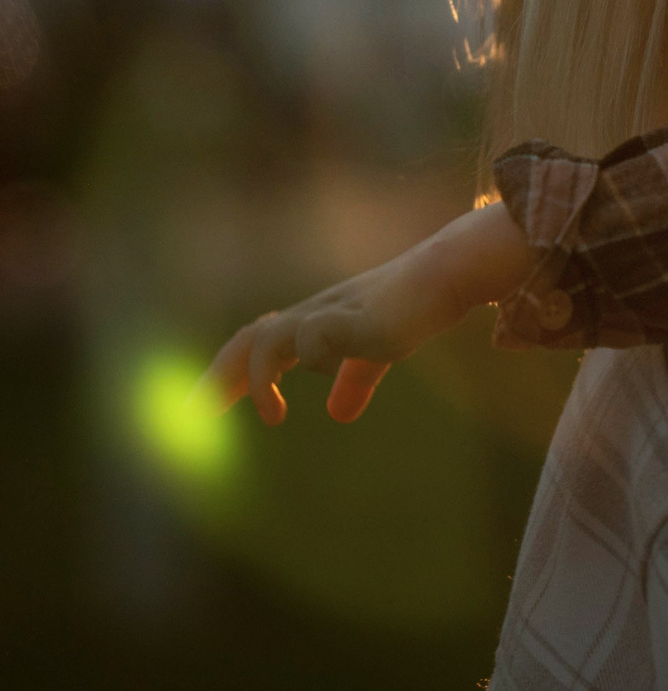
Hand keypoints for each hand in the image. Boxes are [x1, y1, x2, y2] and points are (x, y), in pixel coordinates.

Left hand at [200, 201, 535, 425]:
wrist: (449, 273)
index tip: (203, 408)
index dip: (228, 374)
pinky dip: (311, 359)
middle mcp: (315, 314)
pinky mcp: (355, 319)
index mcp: (315, 320)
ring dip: (258, 379)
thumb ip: (356, 378)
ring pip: (269, 338)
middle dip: (220, 378)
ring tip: (273, 417)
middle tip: (195, 417)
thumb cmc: (415, 305)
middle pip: (250, 339)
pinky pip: (313, 338)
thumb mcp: (378, 350)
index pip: (256, 342)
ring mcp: (333, 314)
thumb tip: (338, 415)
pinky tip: (334, 371)